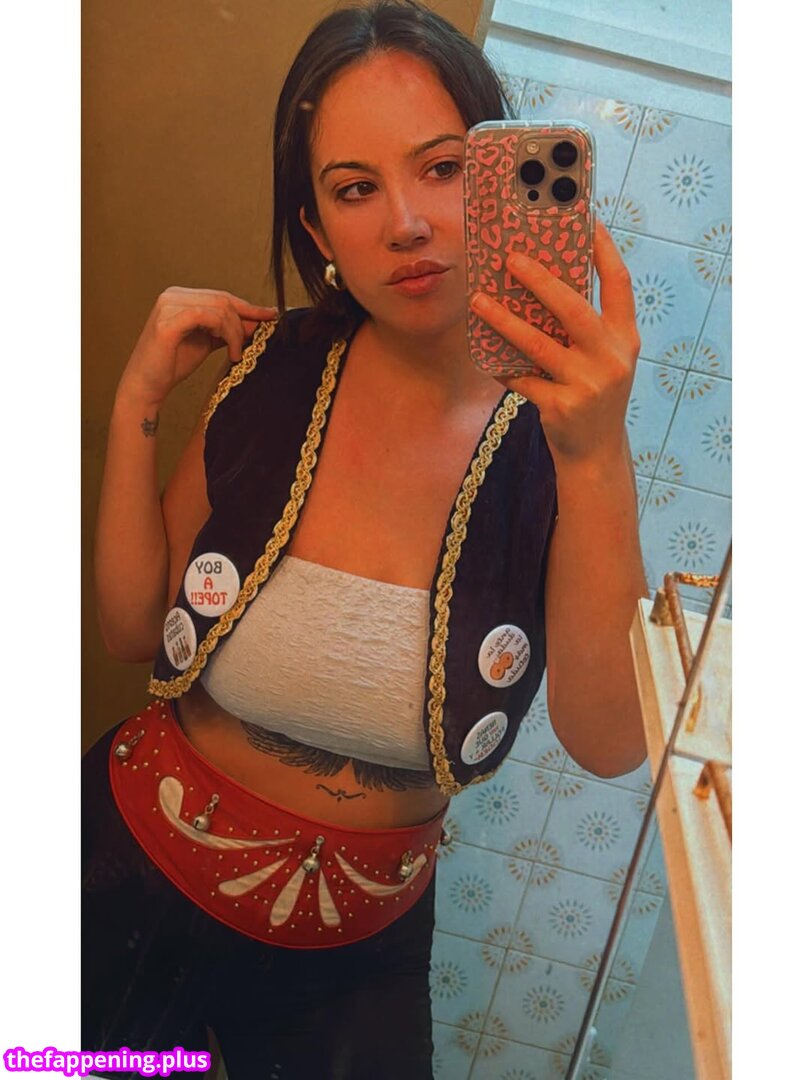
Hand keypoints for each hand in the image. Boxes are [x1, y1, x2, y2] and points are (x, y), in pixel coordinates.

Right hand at [118, 287, 278, 407]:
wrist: (147, 386)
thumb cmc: (173, 364)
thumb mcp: (206, 342)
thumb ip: (227, 330)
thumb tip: (257, 322)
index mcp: (180, 297)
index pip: (222, 297)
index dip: (249, 306)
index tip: (271, 315)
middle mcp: (172, 295)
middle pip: (224, 300)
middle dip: (245, 321)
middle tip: (256, 340)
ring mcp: (168, 306)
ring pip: (220, 308)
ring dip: (236, 332)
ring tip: (237, 354)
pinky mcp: (168, 321)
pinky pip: (208, 317)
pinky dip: (226, 334)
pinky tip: (231, 352)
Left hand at [470, 221, 639, 463]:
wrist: (596, 453)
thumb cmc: (594, 394)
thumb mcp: (603, 358)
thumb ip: (585, 326)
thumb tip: (541, 282)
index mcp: (626, 338)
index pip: (619, 283)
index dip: (604, 249)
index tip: (586, 217)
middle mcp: (612, 358)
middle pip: (573, 308)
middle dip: (540, 281)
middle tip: (510, 259)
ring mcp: (588, 385)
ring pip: (538, 344)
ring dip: (504, 320)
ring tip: (478, 301)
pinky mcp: (562, 406)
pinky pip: (521, 379)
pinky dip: (501, 366)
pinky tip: (485, 354)